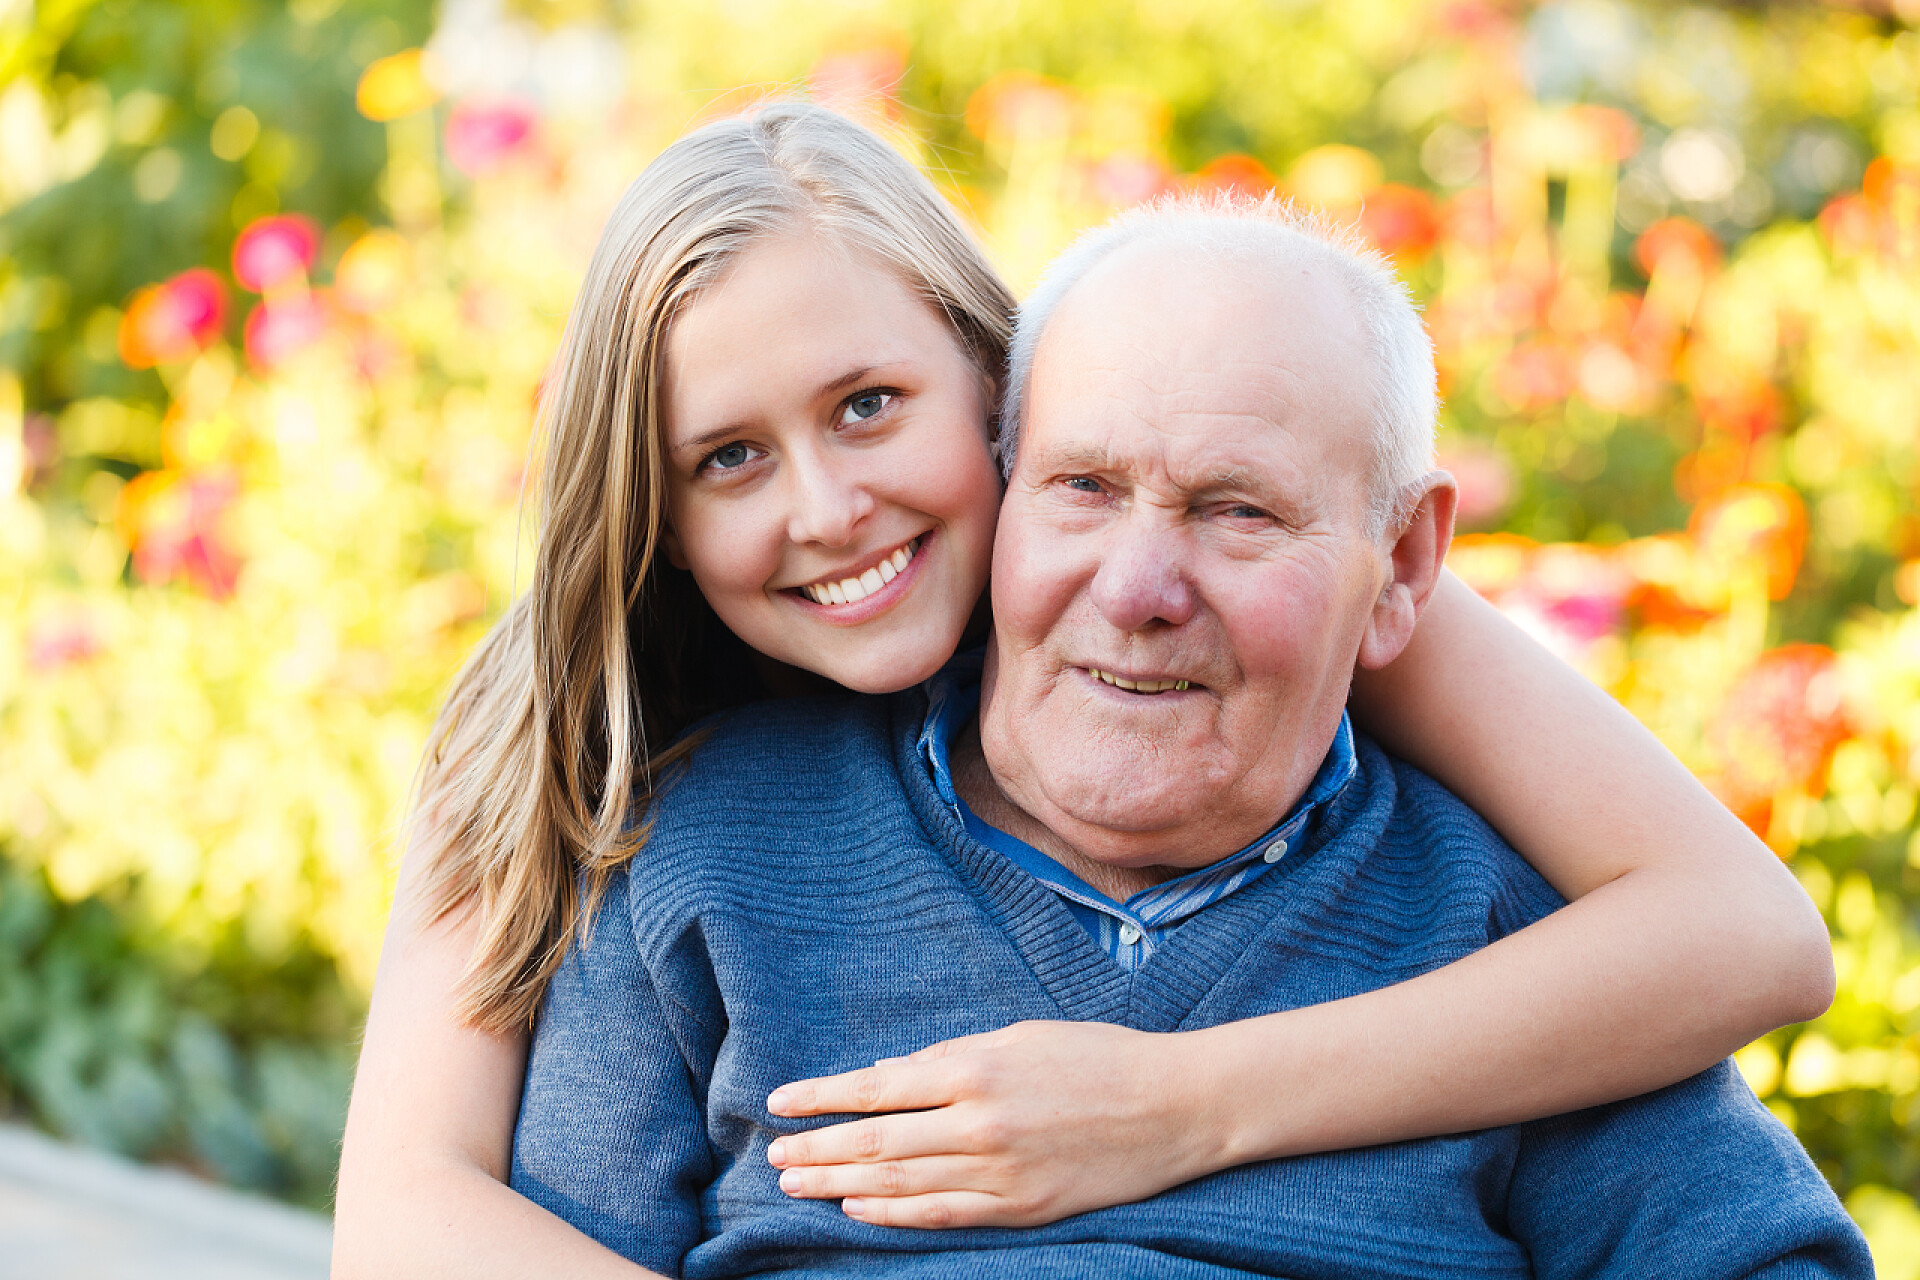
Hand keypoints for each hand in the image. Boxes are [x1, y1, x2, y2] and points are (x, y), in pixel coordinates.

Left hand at [763, 1020, 1230, 1228]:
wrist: (1175, 1106)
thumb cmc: (1098, 1057)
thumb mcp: (1020, 1036)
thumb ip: (953, 1055)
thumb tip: (892, 1075)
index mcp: (976, 1068)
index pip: (877, 1088)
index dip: (822, 1098)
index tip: (780, 1102)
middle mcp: (979, 1122)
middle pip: (876, 1142)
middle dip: (817, 1147)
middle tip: (773, 1155)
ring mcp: (1000, 1171)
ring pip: (899, 1182)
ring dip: (840, 1182)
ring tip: (796, 1183)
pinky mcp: (1023, 1208)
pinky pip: (943, 1215)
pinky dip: (893, 1214)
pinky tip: (857, 1209)